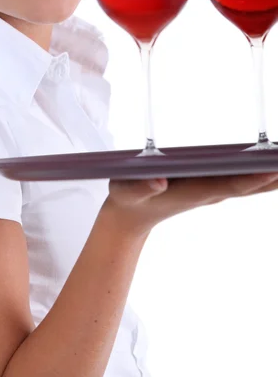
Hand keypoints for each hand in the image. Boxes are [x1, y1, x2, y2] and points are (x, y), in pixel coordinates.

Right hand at [105, 172, 277, 237]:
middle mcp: (206, 193)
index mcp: (191, 192)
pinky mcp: (208, 188)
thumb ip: (140, 187)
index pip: (226, 186)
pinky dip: (259, 177)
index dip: (250, 179)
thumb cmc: (127, 200)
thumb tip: (159, 181)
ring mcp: (209, 192)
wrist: (129, 218)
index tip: (272, 171)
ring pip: (247, 185)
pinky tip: (273, 170)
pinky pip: (240, 182)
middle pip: (246, 186)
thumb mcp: (125, 191)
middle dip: (270, 177)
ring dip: (270, 178)